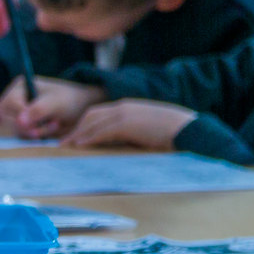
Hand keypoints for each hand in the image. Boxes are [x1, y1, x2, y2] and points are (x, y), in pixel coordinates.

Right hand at [0, 77, 105, 138]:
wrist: (80, 109)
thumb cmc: (69, 99)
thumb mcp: (55, 102)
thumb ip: (37, 110)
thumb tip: (19, 121)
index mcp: (19, 87)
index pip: (9, 103)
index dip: (21, 114)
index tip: (38, 122)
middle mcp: (14, 100)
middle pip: (7, 118)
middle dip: (30, 125)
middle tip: (54, 124)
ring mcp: (17, 114)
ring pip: (15, 129)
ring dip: (36, 131)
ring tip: (55, 125)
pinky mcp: (23, 127)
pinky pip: (21, 136)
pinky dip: (35, 137)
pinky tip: (48, 131)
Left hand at [63, 99, 196, 149]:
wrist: (189, 129)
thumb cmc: (172, 133)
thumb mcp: (147, 129)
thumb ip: (130, 132)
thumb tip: (118, 145)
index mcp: (128, 107)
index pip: (98, 113)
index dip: (84, 124)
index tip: (74, 136)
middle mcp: (123, 107)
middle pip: (91, 116)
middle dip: (76, 128)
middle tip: (64, 142)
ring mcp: (125, 114)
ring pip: (93, 122)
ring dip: (78, 134)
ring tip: (66, 146)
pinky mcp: (127, 124)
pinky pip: (102, 131)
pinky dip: (89, 138)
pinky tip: (80, 146)